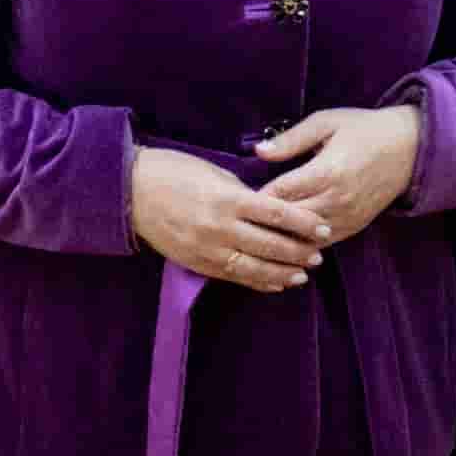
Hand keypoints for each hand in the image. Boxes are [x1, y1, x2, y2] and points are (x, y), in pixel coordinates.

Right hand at [130, 147, 329, 292]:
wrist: (131, 192)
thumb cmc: (174, 172)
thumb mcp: (214, 172)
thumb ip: (243, 192)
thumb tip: (270, 206)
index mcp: (228, 199)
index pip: (277, 214)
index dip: (304, 223)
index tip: (324, 228)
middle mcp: (221, 228)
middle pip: (271, 245)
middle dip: (299, 252)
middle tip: (319, 254)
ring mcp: (208, 249)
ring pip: (255, 268)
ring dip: (283, 272)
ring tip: (303, 274)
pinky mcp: (198, 264)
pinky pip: (234, 277)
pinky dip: (258, 282)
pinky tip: (276, 283)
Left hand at [253, 102, 422, 245]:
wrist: (411, 148)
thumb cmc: (364, 129)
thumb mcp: (326, 123)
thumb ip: (291, 139)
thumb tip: (258, 151)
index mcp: (328, 171)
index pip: (281, 193)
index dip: (255, 199)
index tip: (234, 200)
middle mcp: (337, 200)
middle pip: (289, 221)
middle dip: (264, 222)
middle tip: (239, 222)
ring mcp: (347, 217)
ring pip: (304, 239)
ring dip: (281, 238)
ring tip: (256, 237)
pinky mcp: (354, 227)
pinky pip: (322, 243)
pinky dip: (302, 244)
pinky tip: (284, 243)